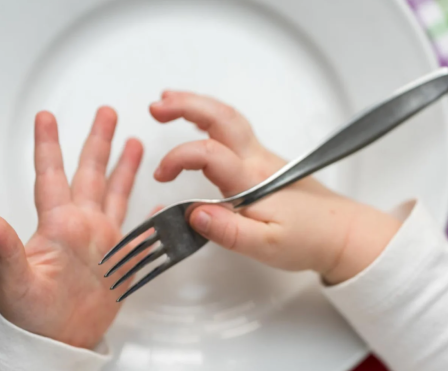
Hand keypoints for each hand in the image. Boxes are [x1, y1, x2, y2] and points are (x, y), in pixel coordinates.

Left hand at [0, 108, 143, 348]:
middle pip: (91, 174)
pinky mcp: (119, 259)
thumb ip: (6, 248)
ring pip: (115, 194)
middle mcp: (81, 226)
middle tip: (106, 114)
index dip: (48, 145)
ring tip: (134, 144)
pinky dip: (149, 218)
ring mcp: (102, 240)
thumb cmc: (31, 315)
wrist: (58, 342)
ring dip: (124, 168)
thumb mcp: (15, 281)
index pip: (52, 175)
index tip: (46, 118)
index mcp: (58, 226)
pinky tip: (155, 205)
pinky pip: (138, 231)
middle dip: (98, 142)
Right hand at [150, 92, 400, 284]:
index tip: (161, 175)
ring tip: (170, 102)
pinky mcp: (263, 163)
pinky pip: (234, 130)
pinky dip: (211, 119)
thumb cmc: (308, 239)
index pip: (209, 154)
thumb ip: (228, 231)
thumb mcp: (266, 246)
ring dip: (197, 106)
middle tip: (157, 106)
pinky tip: (200, 124)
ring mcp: (261, 158)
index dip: (179, 158)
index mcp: (252, 180)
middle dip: (186, 105)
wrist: (342, 233)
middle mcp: (257, 161)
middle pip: (221, 118)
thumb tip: (193, 213)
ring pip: (228, 119)